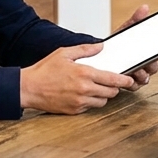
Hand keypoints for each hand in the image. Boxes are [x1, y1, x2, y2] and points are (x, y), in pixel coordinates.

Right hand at [19, 43, 136, 114]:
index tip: (129, 80)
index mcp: (84, 74)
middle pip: (111, 92)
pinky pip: (90, 108)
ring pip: (102, 102)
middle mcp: (84, 90)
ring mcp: (79, 102)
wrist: (29, 88)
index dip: (124, 80)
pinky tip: (84, 95)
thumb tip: (100, 46)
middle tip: (110, 83)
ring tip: (96, 88)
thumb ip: (85, 49)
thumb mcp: (64, 53)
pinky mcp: (74, 111)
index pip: (112, 79)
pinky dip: (91, 102)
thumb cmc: (44, 70)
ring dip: (103, 96)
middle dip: (114, 88)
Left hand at [115, 4, 157, 86]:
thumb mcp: (125, 30)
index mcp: (144, 54)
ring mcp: (134, 75)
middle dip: (148, 67)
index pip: (156, 57)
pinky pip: (132, 86)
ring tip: (133, 70)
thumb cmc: (116, 44)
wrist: (101, 55)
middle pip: (152, 69)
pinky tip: (124, 77)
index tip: (153, 56)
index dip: (156, 57)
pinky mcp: (125, 83)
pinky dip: (129, 83)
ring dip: (139, 76)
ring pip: (143, 80)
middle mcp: (142, 66)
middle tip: (142, 63)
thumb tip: (144, 8)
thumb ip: (135, 20)